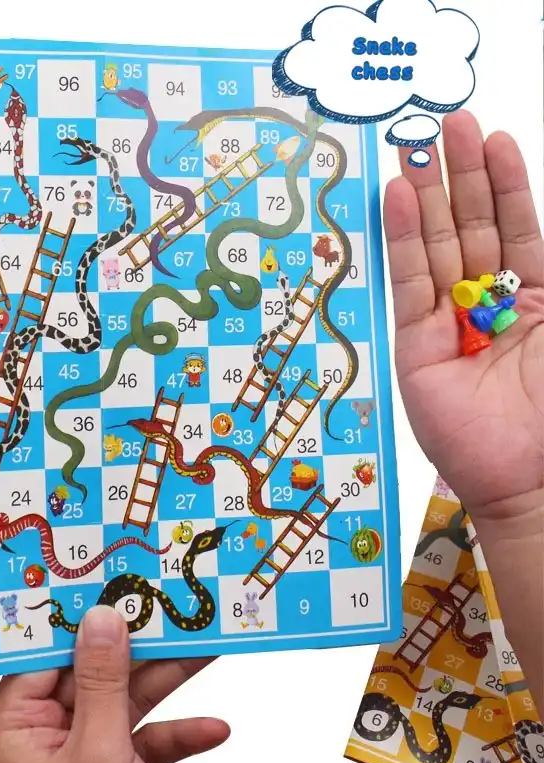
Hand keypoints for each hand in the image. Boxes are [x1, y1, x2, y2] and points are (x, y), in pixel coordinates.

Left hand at [0, 605, 229, 762]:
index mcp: (14, 730)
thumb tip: (103, 619)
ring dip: (167, 683)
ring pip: (124, 703)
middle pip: (92, 674)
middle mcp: (43, 739)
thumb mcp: (99, 753)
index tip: (104, 583)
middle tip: (166, 608)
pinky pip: (144, 742)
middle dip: (137, 649)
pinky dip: (177, 736)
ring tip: (204, 647)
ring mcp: (80, 757)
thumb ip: (102, 681)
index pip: (42, 656)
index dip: (75, 619)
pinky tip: (213, 728)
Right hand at [384, 109, 543, 532]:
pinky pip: (408, 284)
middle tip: (447, 122)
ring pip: (435, 249)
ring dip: (426, 197)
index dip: (505, 184)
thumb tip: (534, 234)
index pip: (516, 229)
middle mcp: (487, 305)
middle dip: (461, 177)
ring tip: (417, 147)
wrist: (532, 478)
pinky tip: (396, 200)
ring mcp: (446, 324)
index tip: (493, 138)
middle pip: (470, 230)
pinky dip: (401, 241)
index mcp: (532, 299)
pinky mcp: (414, 347)